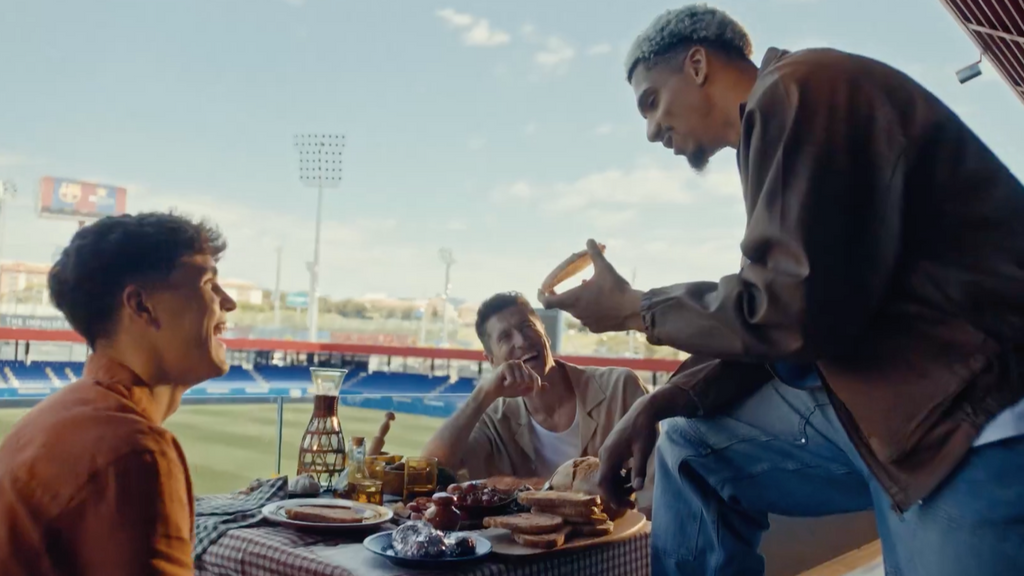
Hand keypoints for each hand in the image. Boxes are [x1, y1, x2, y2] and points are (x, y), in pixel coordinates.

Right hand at [484, 360, 544, 400]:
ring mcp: (512, 363)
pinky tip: (503, 382)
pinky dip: (508, 384)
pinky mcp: (505, 366)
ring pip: (520, 380)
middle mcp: (519, 363)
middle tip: (512, 385)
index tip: (534, 394)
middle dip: (521, 386)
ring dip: (514, 385)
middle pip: (528, 379)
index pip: (535, 377)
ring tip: (507, 383)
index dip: (536, 387)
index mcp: (524, 368)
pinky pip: (513, 380)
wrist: (493, 391)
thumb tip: (548, 386)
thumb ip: (535, 387)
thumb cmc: (508, 389)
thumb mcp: (524, 389)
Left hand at [537, 239, 644, 332]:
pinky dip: (591, 311)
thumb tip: (590, 240)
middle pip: (563, 305)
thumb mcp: (604, 268)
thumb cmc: (616, 289)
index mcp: (572, 299)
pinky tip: (602, 304)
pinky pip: (588, 319)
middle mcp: (575, 313)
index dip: (542, 295)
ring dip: (580, 301)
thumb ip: (594, 254)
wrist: (633, 310)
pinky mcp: (595, 328)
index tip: (542, 290)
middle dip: (567, 294)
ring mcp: (585, 322)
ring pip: (577, 311)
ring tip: (592, 290)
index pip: (547, 302)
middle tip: (576, 284)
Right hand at [597, 394, 658, 511]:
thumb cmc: (643, 430)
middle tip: (633, 502)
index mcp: (609, 456)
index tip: (627, 506)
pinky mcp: (611, 450)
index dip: (613, 497)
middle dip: (617, 493)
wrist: (642, 411)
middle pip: (605, 481)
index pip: (604, 483)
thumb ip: (639, 470)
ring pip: (608, 475)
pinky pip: (612, 468)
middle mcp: (604, 454)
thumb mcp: (643, 451)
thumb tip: (638, 489)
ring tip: (635, 487)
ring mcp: (606, 451)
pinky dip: (620, 476)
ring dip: (619, 485)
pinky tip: (632, 475)